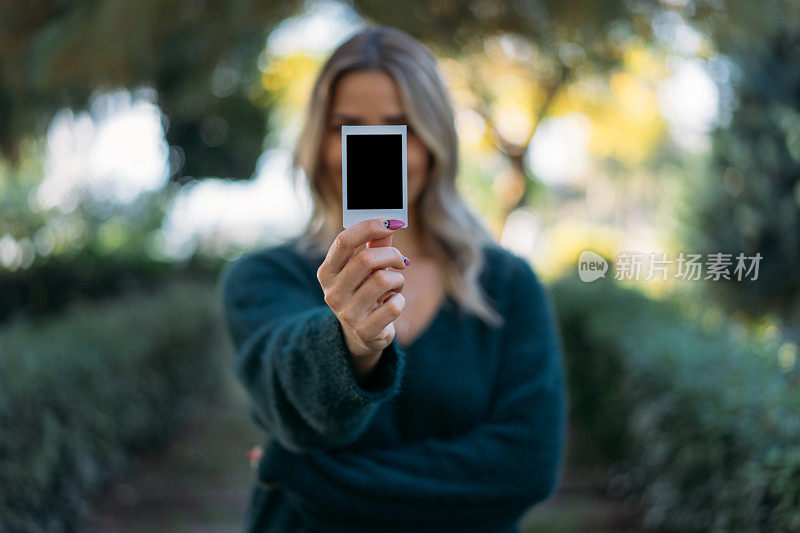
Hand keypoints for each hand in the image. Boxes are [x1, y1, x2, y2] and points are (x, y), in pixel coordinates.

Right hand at [316, 218, 408, 367]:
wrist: (362, 335)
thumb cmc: (364, 293)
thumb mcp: (365, 270)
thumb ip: (375, 245)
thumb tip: (390, 221)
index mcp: (327, 272)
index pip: (344, 240)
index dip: (370, 226)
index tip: (392, 223)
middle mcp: (332, 292)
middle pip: (366, 259)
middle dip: (391, 255)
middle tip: (401, 260)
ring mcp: (347, 313)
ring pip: (383, 280)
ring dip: (398, 280)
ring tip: (395, 286)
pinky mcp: (364, 331)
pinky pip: (394, 306)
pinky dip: (401, 300)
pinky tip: (394, 303)